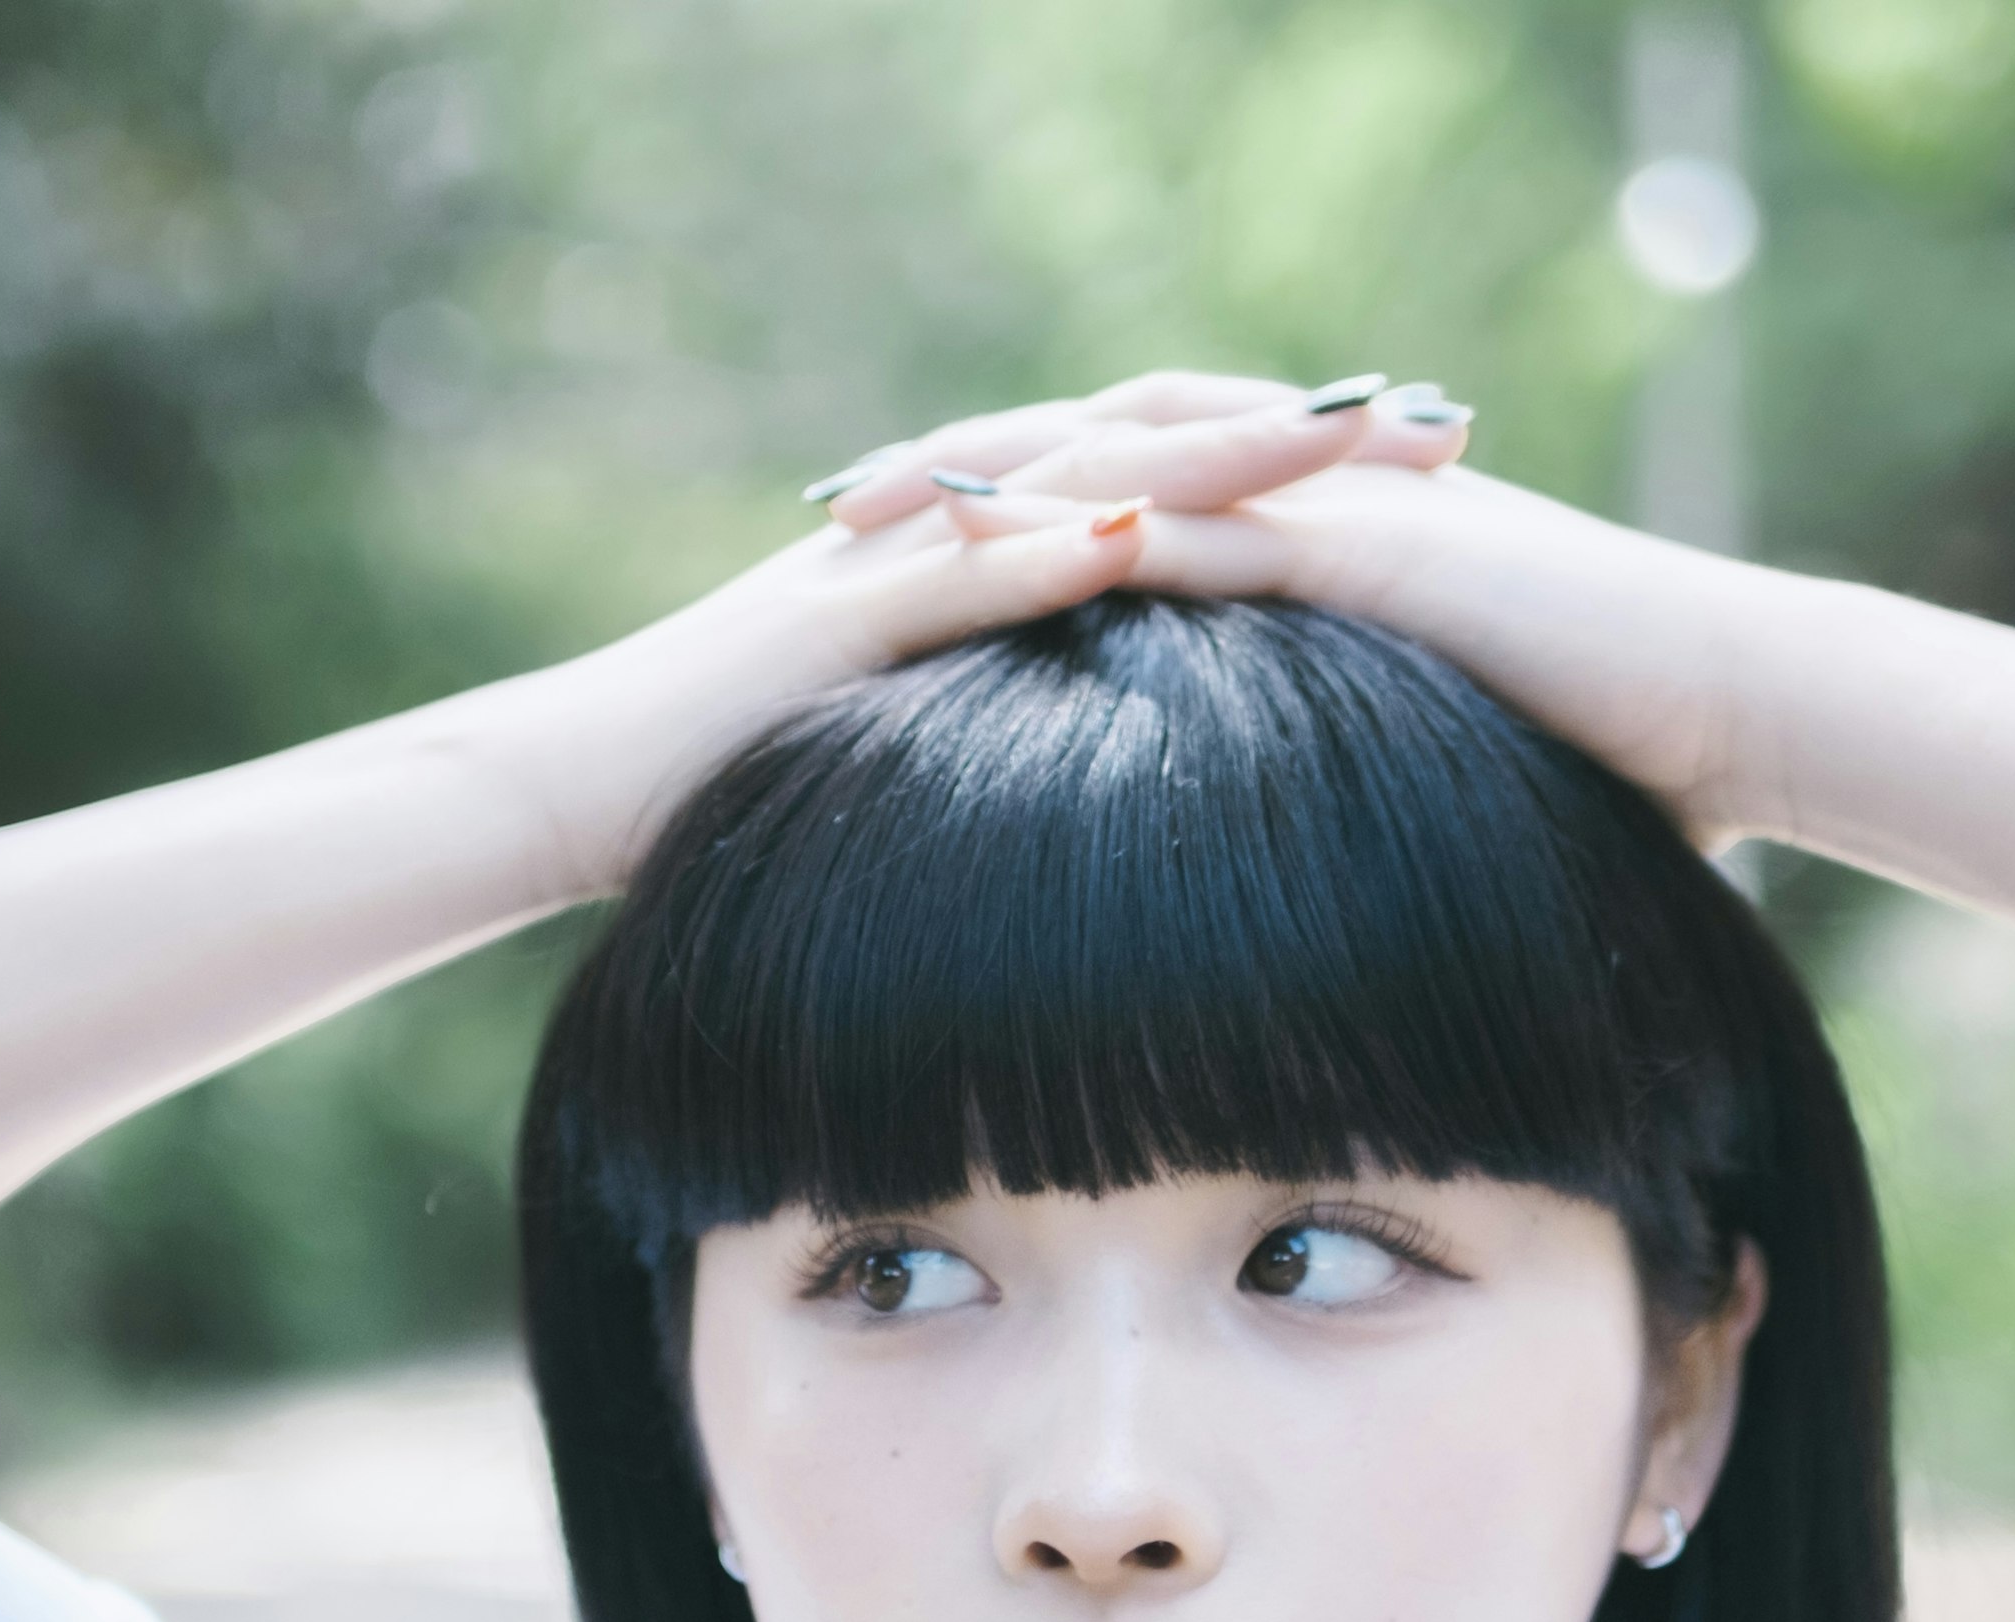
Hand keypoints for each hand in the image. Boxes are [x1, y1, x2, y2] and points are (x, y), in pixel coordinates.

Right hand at [518, 373, 1472, 891]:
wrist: (567, 790)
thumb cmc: (733, 806)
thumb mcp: (930, 772)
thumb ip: (1029, 747)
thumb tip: (1139, 790)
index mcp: (990, 566)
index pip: (1173, 495)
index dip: (1303, 480)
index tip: (1441, 478)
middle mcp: (954, 535)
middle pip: (1155, 456)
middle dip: (1300, 438)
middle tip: (1447, 422)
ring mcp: (892, 564)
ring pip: (1071, 484)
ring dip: (1203, 458)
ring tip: (1336, 441)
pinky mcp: (829, 619)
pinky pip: (952, 577)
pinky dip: (1044, 552)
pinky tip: (1144, 535)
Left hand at [827, 373, 1774, 844]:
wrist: (1740, 704)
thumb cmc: (1631, 761)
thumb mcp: (1460, 772)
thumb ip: (1381, 794)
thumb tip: (1356, 899)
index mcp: (1327, 531)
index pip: (1140, 485)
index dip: (1022, 506)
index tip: (905, 554)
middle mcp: (1319, 493)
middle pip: (1098, 442)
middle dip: (962, 468)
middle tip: (831, 513)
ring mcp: (1343, 505)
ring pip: (1125, 452)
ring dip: (991, 472)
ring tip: (867, 512)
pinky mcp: (1371, 541)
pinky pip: (1204, 509)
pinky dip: (1093, 513)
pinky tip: (989, 539)